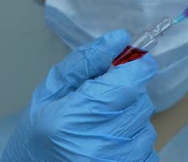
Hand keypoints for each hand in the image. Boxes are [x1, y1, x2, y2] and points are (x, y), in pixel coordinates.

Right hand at [0, 30, 158, 161]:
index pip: (126, 84)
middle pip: (140, 102)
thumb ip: (85, 62)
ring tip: (105, 124)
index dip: (138, 68)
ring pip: (146, 125)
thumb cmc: (39, 132)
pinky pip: (149, 148)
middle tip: (106, 99)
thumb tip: (119, 38)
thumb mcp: (51, 91)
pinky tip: (112, 142)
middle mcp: (95, 145)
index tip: (139, 62)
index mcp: (71, 118)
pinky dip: (134, 140)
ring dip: (132, 118)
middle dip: (129, 94)